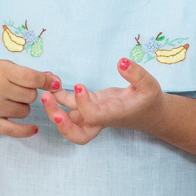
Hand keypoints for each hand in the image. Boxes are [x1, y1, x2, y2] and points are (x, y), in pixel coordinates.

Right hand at [0, 59, 60, 138]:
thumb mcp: (0, 66)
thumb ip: (25, 73)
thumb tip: (54, 81)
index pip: (32, 77)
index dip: (47, 81)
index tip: (54, 84)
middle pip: (30, 96)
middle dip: (30, 94)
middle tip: (18, 91)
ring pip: (25, 112)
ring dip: (22, 107)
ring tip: (9, 101)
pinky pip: (15, 130)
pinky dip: (27, 130)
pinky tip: (33, 128)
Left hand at [39, 58, 164, 144]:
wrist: (148, 112)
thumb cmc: (149, 101)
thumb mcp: (150, 86)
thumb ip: (137, 75)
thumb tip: (122, 62)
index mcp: (114, 116)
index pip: (94, 116)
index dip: (83, 104)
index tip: (79, 85)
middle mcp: (100, 119)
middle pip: (76, 133)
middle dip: (59, 122)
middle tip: (47, 100)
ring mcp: (92, 114)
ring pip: (68, 120)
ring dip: (53, 107)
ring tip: (45, 86)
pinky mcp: (88, 106)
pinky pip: (69, 105)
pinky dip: (58, 95)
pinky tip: (52, 80)